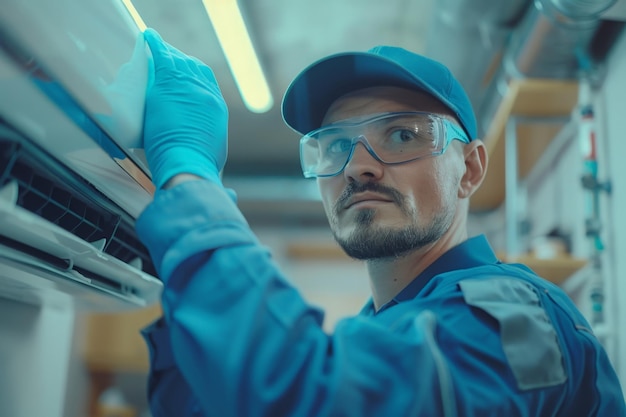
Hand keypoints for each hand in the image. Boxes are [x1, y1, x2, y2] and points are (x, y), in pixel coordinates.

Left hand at [142, 28, 227, 188]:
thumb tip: (231, 198)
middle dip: (182, 65)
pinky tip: (148, 38)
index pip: (208, 86)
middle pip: (194, 70)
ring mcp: (189, 87)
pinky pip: (163, 56)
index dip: (195, 80)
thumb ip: (216, 177)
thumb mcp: (213, 171)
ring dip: (168, 55)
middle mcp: (207, 95)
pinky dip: (155, 45)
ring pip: (179, 61)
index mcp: (217, 110)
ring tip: (157, 51)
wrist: (188, 165)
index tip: (186, 79)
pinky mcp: (170, 84)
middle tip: (169, 62)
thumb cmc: (199, 172)